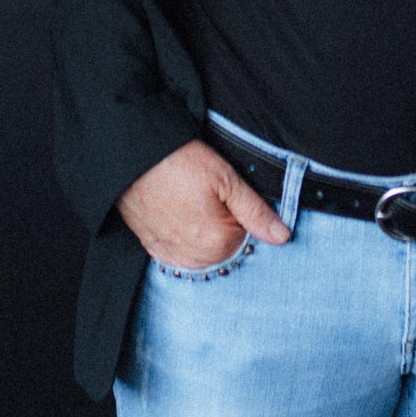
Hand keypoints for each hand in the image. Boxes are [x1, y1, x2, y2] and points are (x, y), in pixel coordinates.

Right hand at [115, 139, 291, 268]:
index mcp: (219, 244)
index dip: (243, 213)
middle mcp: (196, 259)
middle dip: (225, 225)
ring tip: (191, 201)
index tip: (230, 195)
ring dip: (204, 232)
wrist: (132, 158)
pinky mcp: (154, 250)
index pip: (249, 238)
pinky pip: (180, 251)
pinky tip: (179, 213)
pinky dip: (184, 236)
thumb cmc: (180, 163)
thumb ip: (256, 212)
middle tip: (209, 195)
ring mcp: (172, 256)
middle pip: (226, 247)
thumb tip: (283, 236)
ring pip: (204, 250)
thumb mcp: (227, 179)